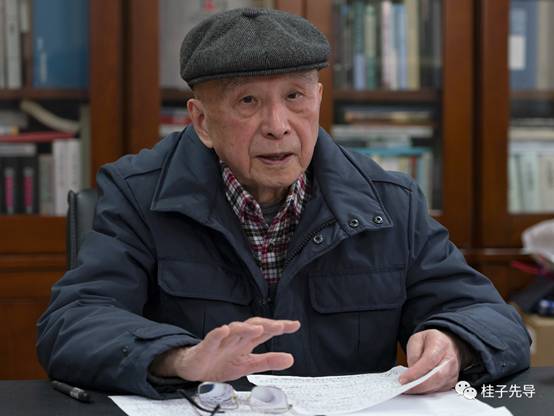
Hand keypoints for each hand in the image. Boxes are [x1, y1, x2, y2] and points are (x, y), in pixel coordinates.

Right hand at [150, 317, 299, 381]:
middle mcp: (236, 337)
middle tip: (281, 326)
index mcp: (247, 341)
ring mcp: (221, 341)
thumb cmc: (220, 363)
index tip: (295, 325)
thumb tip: (290, 358)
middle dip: (267, 325)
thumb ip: (269, 361)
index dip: (280, 327)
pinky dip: (218, 334)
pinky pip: (212, 338)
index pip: (266, 331)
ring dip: (246, 328)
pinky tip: (224, 330)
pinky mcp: (206, 347)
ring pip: (234, 330)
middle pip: (253, 327)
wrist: (195, 369)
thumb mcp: (248, 365)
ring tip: (258, 328)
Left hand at [398, 329, 461, 393]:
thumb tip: (411, 373)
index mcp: (441, 344)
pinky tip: (417, 389)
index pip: (429, 360)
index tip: (403, 379)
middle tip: (404, 387)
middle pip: (437, 376)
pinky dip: (427, 391)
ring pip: (438, 386)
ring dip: (422, 390)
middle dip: (419, 385)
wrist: (446, 344)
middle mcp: (450, 359)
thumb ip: (413, 355)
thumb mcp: (416, 340)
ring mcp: (453, 372)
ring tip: (408, 389)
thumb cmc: (431, 341)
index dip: (416, 372)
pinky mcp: (451, 382)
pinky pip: (439, 390)